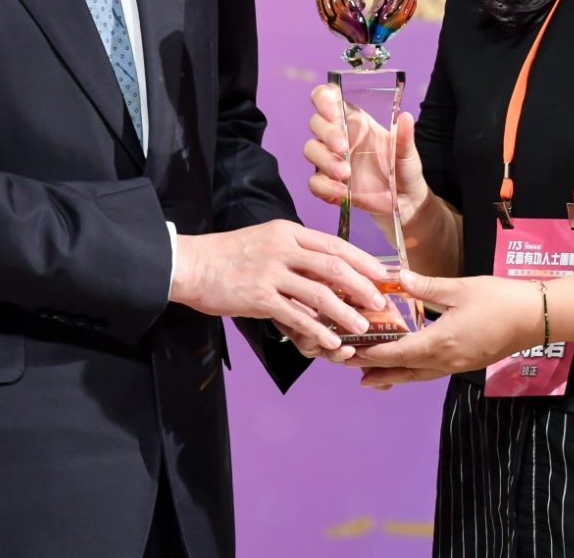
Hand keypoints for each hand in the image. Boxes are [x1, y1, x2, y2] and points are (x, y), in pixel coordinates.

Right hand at [170, 220, 389, 353]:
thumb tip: (325, 271)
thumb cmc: (228, 255)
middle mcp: (282, 248)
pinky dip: (317, 331)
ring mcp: (271, 272)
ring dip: (344, 312)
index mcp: (287, 231)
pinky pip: (295, 316)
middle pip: (333, 266)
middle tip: (379, 303)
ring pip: (319, 293)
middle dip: (362, 286)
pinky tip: (330, 342)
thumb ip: (294, 251)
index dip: (362, 260)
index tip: (382, 274)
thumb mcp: (265, 240)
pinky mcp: (258, 297)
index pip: (334, 243)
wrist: (191, 265)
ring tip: (362, 328)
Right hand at [303, 83, 432, 240]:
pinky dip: (324, 186)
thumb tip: (406, 117)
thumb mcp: (407, 152)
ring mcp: (331, 160)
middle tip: (343, 147)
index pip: (328, 98)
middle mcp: (339, 136)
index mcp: (355, 121)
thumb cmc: (403, 168)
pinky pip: (314, 182)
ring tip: (345, 173)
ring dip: (324, 160)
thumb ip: (404, 136)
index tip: (331, 112)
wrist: (404, 200)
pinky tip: (341, 191)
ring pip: (311, 150)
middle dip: (327, 133)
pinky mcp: (329, 184)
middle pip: (316, 122)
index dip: (323, 98)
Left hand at [350, 270, 547, 388]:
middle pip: (404, 370)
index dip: (373, 354)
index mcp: (440, 341)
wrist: (536, 319)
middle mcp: (445, 360)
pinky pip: (432, 373)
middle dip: (376, 370)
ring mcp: (457, 365)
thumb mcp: (462, 288)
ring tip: (372, 379)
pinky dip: (413, 373)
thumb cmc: (500, 299)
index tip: (351, 351)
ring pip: (418, 375)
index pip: (398, 352)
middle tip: (350, 370)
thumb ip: (428, 286)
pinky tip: (409, 367)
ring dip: (394, 376)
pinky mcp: (466, 364)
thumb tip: (397, 277)